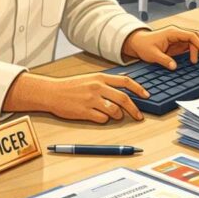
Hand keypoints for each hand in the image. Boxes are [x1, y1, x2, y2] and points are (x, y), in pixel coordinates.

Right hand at [4, 72, 146, 122]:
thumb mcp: (90, 78)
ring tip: (115, 115)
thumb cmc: (71, 86)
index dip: (138, 89)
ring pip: (114, 110)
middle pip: (123, 99)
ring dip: (118, 115)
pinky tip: (99, 117)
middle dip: (134, 109)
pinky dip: (104, 120)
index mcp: (100, 78)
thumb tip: (123, 89)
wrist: (52, 92)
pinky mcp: (84, 112)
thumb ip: (106, 83)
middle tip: (139, 116)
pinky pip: (102, 119)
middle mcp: (97, 87)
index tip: (146, 95)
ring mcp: (91, 100)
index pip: (125, 82)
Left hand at [121, 25, 198, 68]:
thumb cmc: (143, 45)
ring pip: (195, 40)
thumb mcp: (152, 54)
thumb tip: (174, 66)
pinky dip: (197, 50)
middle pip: (197, 36)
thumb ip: (164, 60)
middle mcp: (177, 33)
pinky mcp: (177, 43)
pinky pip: (191, 45)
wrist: (137, 42)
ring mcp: (178, 38)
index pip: (192, 36)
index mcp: (173, 33)